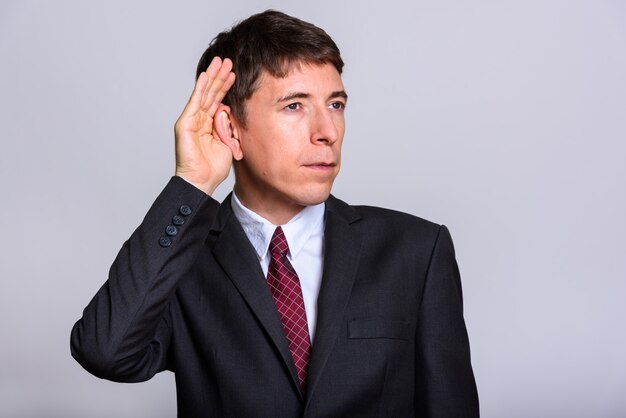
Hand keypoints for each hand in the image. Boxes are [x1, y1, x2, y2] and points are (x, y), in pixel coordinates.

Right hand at [174, 57, 235, 194]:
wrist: (202, 181)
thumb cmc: (213, 167)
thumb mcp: (228, 142)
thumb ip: (228, 126)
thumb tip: (230, 112)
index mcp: (209, 124)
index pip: (218, 100)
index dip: (226, 87)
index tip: (234, 74)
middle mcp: (199, 120)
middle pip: (211, 94)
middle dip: (219, 77)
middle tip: (227, 61)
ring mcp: (191, 120)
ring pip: (203, 94)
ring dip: (212, 77)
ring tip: (220, 62)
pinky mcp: (185, 124)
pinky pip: (194, 103)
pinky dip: (200, 88)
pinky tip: (206, 76)